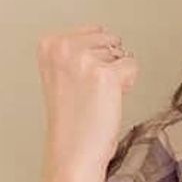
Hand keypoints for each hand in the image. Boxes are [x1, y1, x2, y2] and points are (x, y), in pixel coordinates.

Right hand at [35, 26, 137, 181]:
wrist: (74, 150)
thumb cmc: (73, 118)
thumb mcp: (63, 73)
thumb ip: (76, 51)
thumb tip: (105, 35)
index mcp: (48, 44)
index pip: (94, 30)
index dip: (96, 57)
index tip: (80, 80)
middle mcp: (62, 47)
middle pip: (111, 39)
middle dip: (109, 64)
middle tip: (91, 91)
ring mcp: (83, 59)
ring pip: (123, 53)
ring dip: (117, 75)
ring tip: (98, 96)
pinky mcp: (105, 74)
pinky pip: (133, 66)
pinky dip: (128, 84)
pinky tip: (108, 100)